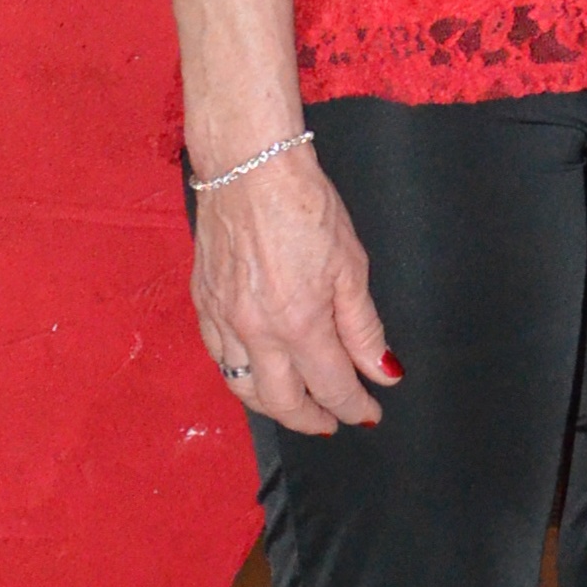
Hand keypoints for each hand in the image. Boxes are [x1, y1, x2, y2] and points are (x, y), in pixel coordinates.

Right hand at [194, 150, 397, 435]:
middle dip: (312, 419)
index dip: (354, 406)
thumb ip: (364, 328)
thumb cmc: (304, 205)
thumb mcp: (351, 266)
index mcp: (299, 323)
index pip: (331, 386)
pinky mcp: (203, 303)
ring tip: (297, 403)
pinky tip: (258, 371)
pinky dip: (242, 376)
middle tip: (333, 420)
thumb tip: (382, 372)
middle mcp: (256, 331)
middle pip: (282, 402)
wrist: (250, 166)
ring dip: (274, 405)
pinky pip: (220, 359)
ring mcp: (223, 320)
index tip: (368, 412)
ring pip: (244, 389)